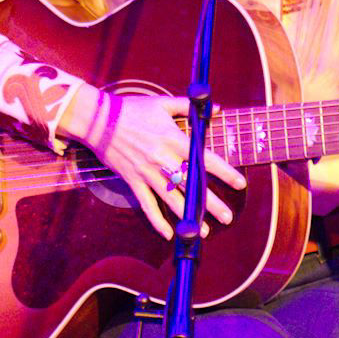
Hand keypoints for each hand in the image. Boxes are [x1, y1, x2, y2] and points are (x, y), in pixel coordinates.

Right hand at [59, 84, 246, 239]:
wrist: (98, 120)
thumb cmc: (132, 109)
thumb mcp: (162, 103)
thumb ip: (188, 106)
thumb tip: (215, 107)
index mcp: (173, 139)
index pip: (204, 158)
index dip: (224, 172)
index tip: (240, 183)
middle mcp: (163, 158)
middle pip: (192, 184)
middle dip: (211, 203)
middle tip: (228, 217)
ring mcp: (147, 172)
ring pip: (172, 198)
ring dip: (189, 216)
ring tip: (203, 231)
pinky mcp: (133, 180)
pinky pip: (147, 204)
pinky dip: (157, 220)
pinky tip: (169, 234)